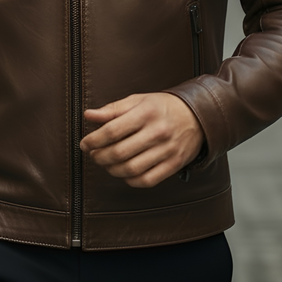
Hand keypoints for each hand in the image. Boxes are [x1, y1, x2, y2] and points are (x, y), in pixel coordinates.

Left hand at [80, 93, 203, 187]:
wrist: (196, 116)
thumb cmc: (162, 107)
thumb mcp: (138, 100)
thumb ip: (112, 109)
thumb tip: (88, 115)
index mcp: (146, 112)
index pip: (112, 130)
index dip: (94, 140)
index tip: (85, 144)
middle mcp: (157, 132)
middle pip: (119, 152)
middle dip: (100, 157)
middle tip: (94, 155)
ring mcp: (167, 150)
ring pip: (131, 169)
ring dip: (112, 170)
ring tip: (106, 163)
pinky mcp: (173, 165)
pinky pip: (147, 180)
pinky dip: (130, 180)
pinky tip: (124, 172)